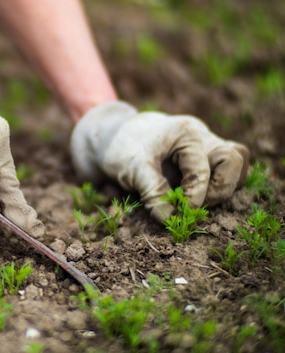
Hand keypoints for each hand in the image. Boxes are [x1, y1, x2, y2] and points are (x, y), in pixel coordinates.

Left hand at [70, 101, 248, 220]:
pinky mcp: (207, 158)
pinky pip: (226, 171)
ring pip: (236, 164)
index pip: (202, 169)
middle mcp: (203, 137)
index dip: (194, 196)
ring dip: (223, 187)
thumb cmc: (124, 148)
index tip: (180, 215)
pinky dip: (217, 186)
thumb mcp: (132, 168)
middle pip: (234, 159)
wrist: (117, 137)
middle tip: (192, 207)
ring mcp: (208, 145)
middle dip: (219, 189)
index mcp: (186, 134)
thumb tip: (169, 218)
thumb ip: (152, 191)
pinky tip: (194, 197)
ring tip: (195, 202)